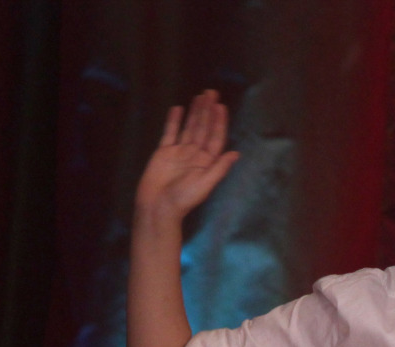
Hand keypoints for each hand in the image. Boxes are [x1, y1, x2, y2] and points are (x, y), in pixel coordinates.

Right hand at [135, 90, 239, 219]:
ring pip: (189, 127)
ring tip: (200, 96)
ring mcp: (179, 152)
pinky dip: (174, 121)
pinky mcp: (164, 152)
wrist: (158, 206)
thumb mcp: (205, 185)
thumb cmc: (183, 199)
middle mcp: (195, 155)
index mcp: (207, 162)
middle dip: (208, 110)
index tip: (221, 106)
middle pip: (203, 128)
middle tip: (211, 92)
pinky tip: (179, 109)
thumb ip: (219, 168)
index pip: (215, 137)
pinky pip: (170, 133)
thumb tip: (236, 153)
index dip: (219, 121)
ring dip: (195, 112)